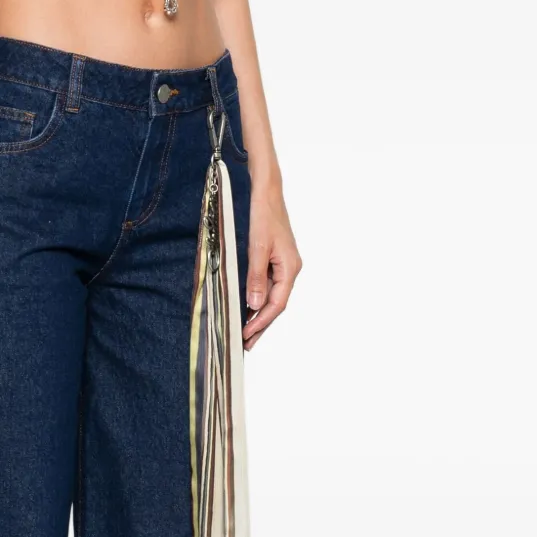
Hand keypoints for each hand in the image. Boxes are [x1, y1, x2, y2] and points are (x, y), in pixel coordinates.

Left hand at [243, 183, 301, 350]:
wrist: (266, 191)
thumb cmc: (263, 214)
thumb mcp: (257, 247)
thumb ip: (256, 277)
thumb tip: (256, 305)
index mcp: (290, 268)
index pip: (277, 304)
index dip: (261, 322)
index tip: (246, 335)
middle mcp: (290, 269)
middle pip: (276, 305)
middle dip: (261, 325)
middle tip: (246, 344)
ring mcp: (283, 265)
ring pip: (272, 297)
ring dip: (259, 315)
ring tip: (246, 333)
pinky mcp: (275, 260)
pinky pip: (267, 286)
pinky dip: (258, 300)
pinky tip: (248, 309)